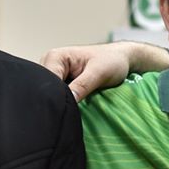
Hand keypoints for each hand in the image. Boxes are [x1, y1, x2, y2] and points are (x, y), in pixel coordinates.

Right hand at [40, 41, 168, 100]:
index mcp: (55, 57)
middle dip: (56, 101)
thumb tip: (67, 101)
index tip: (67, 108)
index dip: (54, 96)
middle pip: (45, 90)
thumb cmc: (113, 60)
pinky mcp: (62, 84)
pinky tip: (72, 110)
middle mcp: (51, 65)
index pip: (46, 82)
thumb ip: (82, 86)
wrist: (123, 59)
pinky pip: (58, 97)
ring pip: (51, 95)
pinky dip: (65, 103)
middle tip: (70, 112)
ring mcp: (56, 75)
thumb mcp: (99, 73)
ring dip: (60, 103)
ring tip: (72, 111)